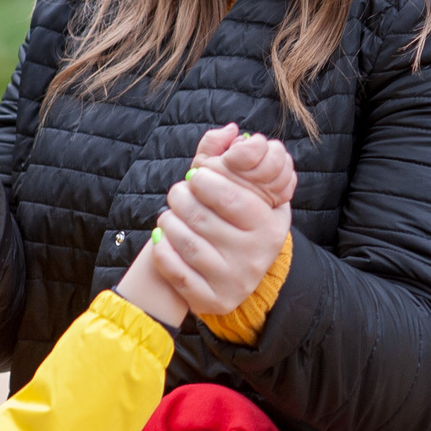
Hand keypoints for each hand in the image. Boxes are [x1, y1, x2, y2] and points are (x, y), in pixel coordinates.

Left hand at [148, 124, 292, 316]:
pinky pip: (177, 273)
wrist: (234, 276)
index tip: (196, 174)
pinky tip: (162, 240)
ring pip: (186, 243)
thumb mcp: (243, 189)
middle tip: (178, 193)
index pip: (232, 197)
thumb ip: (231, 156)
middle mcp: (255, 256)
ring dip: (168, 222)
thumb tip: (232, 130)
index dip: (205, 180)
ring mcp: (234, 281)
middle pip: (203, 219)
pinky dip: (162, 252)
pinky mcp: (212, 300)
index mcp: (268, 226)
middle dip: (181, 198)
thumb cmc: (235, 222)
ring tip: (169, 215)